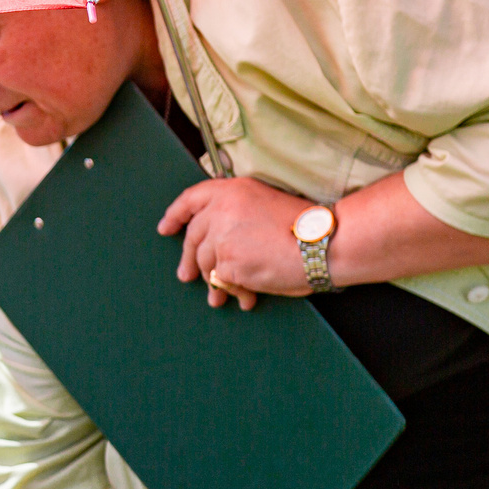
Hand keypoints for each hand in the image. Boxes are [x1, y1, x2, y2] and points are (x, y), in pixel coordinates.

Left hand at [158, 177, 314, 309]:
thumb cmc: (304, 226)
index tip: (165, 228)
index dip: (175, 215)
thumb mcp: (265, 203)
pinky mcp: (228, 264)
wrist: (323, 243)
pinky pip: (222, 282)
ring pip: (205, 263)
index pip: (191, 199)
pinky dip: (233, 292)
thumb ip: (236, 214)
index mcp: (232, 191)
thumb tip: (215, 239)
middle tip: (185, 274)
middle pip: (193, 237)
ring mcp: (222, 238)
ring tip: (221, 297)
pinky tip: (248, 297)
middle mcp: (222, 211)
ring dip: (212, 282)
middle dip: (188, 259)